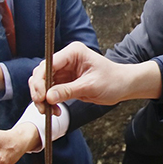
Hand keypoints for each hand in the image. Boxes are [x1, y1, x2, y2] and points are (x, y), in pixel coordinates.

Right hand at [29, 41, 162, 109]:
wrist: (123, 86)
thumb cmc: (113, 81)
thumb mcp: (91, 86)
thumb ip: (68, 91)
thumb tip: (48, 97)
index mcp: (73, 52)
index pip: (48, 64)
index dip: (40, 81)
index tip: (41, 97)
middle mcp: (65, 58)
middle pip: (41, 73)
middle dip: (38, 91)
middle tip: (42, 107)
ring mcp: (64, 70)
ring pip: (42, 83)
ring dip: (42, 98)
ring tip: (49, 111)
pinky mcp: (64, 81)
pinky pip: (49, 91)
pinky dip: (49, 101)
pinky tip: (55, 110)